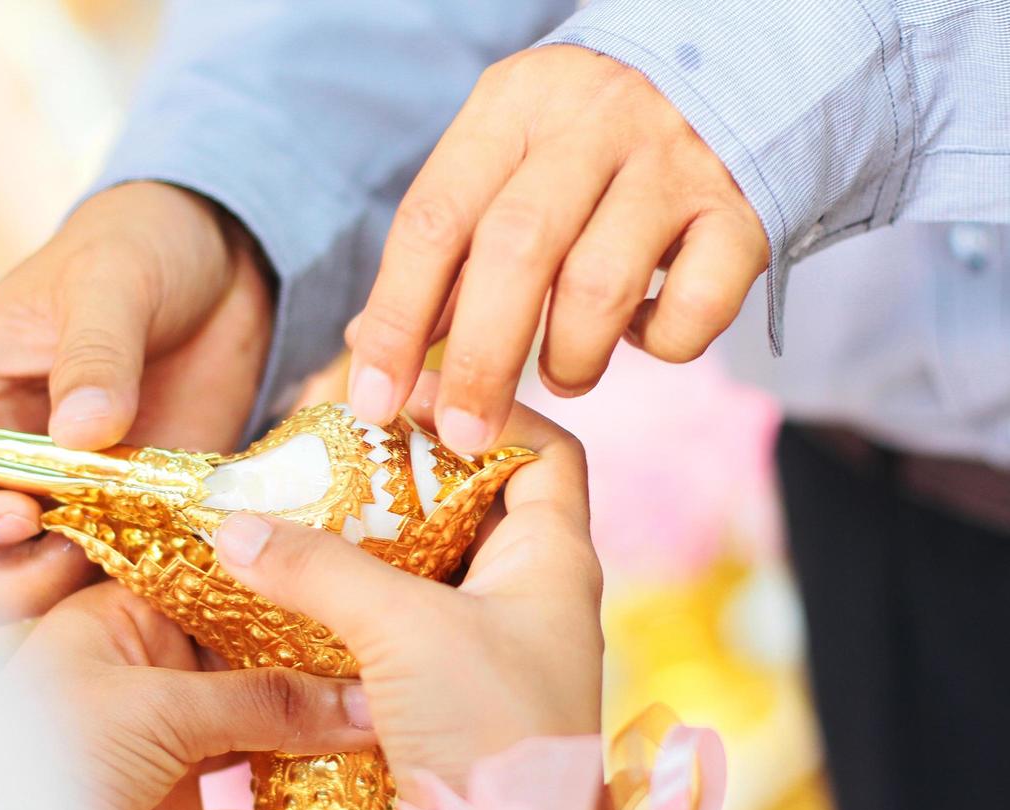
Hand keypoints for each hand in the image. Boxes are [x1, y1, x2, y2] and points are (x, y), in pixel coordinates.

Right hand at [0, 181, 271, 622]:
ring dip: (67, 597)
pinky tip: (170, 571)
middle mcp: (6, 472)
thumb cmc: (140, 249)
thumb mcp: (111, 282)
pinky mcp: (138, 517)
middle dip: (8, 582)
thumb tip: (81, 434)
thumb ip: (94, 355)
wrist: (224, 263)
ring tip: (126, 558)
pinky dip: (135, 594)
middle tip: (77, 551)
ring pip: (36, 591)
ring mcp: (73, 502)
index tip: (18, 516)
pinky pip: (118, 579)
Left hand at [13, 582, 374, 809]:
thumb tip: (361, 699)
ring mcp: (165, 757)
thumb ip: (264, 701)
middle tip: (391, 667)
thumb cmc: (48, 758)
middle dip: (314, 675)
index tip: (349, 585)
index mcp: (123, 624)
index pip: (214, 590)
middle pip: (247, 669)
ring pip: (258, 742)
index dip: (277, 591)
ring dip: (315, 747)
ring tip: (389, 736)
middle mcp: (147, 683)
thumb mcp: (159, 708)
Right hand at [214, 375, 602, 791]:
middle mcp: (531, 594)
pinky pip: (405, 617)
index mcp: (555, 561)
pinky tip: (306, 586)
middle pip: (475, 499)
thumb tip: (238, 527)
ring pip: (433, 561)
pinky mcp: (451, 688)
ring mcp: (492, 643)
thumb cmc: (489, 739)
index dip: (486, 408)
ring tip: (308, 505)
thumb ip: (322, 570)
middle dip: (407, 470)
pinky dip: (361, 595)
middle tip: (336, 446)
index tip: (410, 393)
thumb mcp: (406, 633)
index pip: (544, 449)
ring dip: (376, 535)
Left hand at [347, 45, 768, 453]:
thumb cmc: (583, 145)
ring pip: (601, 287)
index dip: (396, 319)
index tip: (374, 399)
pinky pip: (695, 309)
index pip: (434, 219)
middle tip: (465, 432)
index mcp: (512, 109)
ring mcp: (674, 165)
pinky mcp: (741, 214)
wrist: (728, 73)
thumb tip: (371, 347)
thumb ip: (448, 247)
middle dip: (480, 361)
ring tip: (563, 375)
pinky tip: (642, 334)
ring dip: (569, 358)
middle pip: (516, 252)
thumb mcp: (505, 160)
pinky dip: (661, 344)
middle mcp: (592, 125)